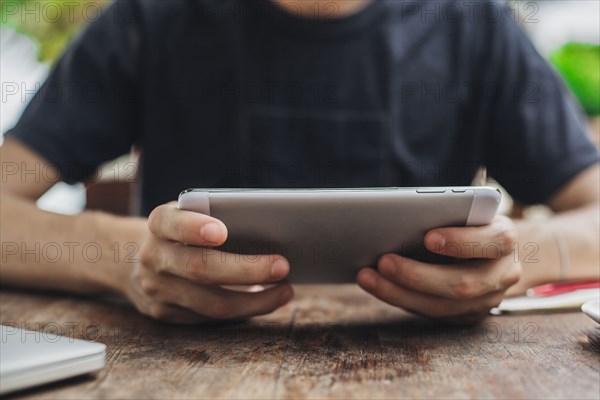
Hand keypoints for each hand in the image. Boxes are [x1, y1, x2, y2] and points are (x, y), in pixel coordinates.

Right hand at [123, 202, 292, 322]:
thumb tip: (268, 234)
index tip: (222, 232)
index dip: (194, 228)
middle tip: (282, 266)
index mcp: (158, 223)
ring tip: (285, 291)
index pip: (171, 224)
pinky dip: (243, 310)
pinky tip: (265, 300)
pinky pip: (210, 318)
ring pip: (211, 304)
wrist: (128, 258)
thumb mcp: (186, 214)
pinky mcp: (165, 314)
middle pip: (200, 269)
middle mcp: (153, 257)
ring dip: (255, 301)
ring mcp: (157, 290)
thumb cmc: (178, 230)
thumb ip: (213, 217)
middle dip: (246, 270)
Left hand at [356, 215, 521, 320]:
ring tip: (367, 277)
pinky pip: (431, 313)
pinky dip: (400, 299)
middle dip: (417, 275)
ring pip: (442, 306)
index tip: (428, 237)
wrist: (498, 254)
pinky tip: (376, 285)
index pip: (492, 241)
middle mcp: (502, 274)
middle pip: (462, 284)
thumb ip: (449, 213)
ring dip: (399, 293)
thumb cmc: (473, 223)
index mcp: (505, 239)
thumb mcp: (470, 211)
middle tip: (383, 261)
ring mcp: (486, 301)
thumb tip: (400, 216)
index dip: (460, 242)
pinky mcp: (466, 316)